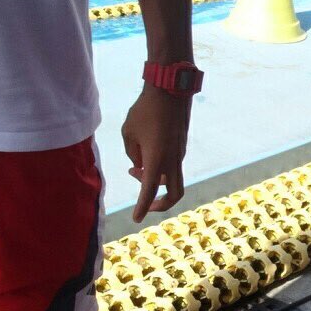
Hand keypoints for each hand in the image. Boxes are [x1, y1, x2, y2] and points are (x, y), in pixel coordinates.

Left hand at [123, 85, 190, 221]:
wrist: (169, 91)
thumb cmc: (145, 110)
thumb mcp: (128, 133)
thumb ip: (132, 153)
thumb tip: (140, 164)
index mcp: (157, 159)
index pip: (150, 190)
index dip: (142, 207)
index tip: (136, 219)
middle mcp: (173, 160)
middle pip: (175, 193)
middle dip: (161, 203)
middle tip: (145, 204)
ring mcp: (179, 154)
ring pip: (171, 179)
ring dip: (154, 181)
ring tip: (134, 169)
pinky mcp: (181, 146)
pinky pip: (172, 166)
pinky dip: (158, 168)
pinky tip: (144, 156)